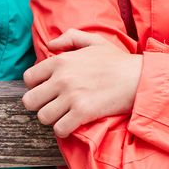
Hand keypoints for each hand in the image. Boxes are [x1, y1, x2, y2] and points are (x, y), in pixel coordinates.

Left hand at [21, 30, 142, 135]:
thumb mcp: (94, 41)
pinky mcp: (83, 112)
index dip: (36, 87)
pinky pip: (60, 129)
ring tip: (65, 115)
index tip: (48, 91)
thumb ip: (70, 38)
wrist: (139, 77)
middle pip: (30, 101)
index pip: (29, 79)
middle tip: (54, 105)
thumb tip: (50, 45)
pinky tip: (73, 124)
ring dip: (53, 119)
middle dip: (40, 105)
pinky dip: (64, 130)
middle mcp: (62, 78)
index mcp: (60, 61)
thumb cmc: (118, 61)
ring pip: (43, 117)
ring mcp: (71, 96)